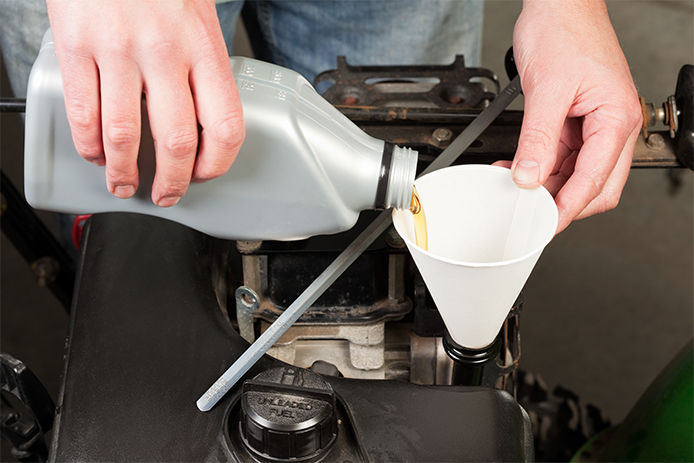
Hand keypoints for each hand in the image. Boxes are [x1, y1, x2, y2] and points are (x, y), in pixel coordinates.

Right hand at [46, 0, 244, 205]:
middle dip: (171, 181)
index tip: (206, 174)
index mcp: (204, 46)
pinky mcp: (76, 45)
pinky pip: (82, 111)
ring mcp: (117, 49)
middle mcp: (164, 51)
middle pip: (175, 141)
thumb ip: (203, 65)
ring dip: (123, 171)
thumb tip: (206, 119)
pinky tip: (93, 152)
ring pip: (123, 135)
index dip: (217, 163)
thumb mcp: (198, 16)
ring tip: (123, 184)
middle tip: (166, 194)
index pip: (225, 125)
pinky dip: (87, 143)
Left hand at [498, 0, 641, 232]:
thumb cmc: (564, 31)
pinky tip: (516, 170)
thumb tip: (529, 177)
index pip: (595, 180)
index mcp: (616, 119)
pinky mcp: (574, 120)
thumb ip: (537, 139)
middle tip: (530, 214)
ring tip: (513, 190)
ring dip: (545, 185)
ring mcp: (593, 124)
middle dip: (562, 203)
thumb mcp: (546, 90)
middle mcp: (611, 125)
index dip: (568, 208)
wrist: (558, 3)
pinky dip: (539, 166)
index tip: (544, 225)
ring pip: (574, 173)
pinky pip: (560, 155)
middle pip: (594, 185)